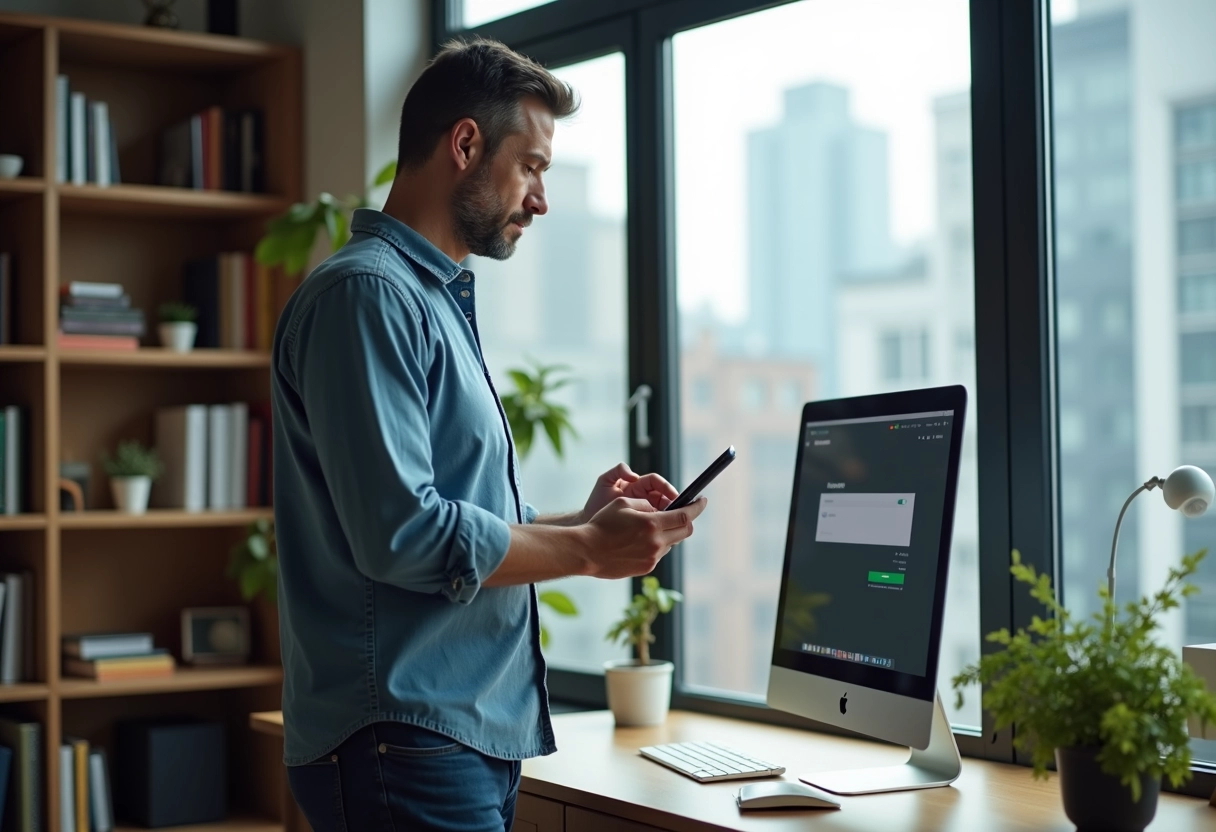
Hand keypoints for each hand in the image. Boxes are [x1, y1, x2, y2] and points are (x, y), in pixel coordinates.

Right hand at [578, 496, 706, 579]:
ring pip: (672, 543)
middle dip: (689, 520)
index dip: (697, 506)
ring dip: (669, 532)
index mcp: (652, 524)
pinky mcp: (646, 568)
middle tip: (686, 511)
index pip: (686, 515)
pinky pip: (659, 553)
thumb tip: (659, 510)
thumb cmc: (601, 524)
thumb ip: (646, 505)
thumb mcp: (624, 504)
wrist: (586, 552)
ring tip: (653, 526)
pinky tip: (641, 540)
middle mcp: (656, 543)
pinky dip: (657, 544)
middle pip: (685, 531)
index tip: (703, 500)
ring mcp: (652, 558)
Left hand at [580, 463, 679, 522]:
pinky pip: (658, 526)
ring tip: (672, 524)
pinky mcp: (644, 526)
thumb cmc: (596, 501)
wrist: (590, 524)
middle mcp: (644, 498)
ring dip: (670, 518)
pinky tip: (664, 533)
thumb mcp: (604, 482)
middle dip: (673, 504)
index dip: (667, 488)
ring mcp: (645, 513)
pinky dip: (663, 529)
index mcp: (638, 486)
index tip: (672, 496)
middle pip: (665, 499)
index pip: (657, 483)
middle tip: (677, 513)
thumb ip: (617, 471)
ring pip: (664, 514)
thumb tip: (633, 474)